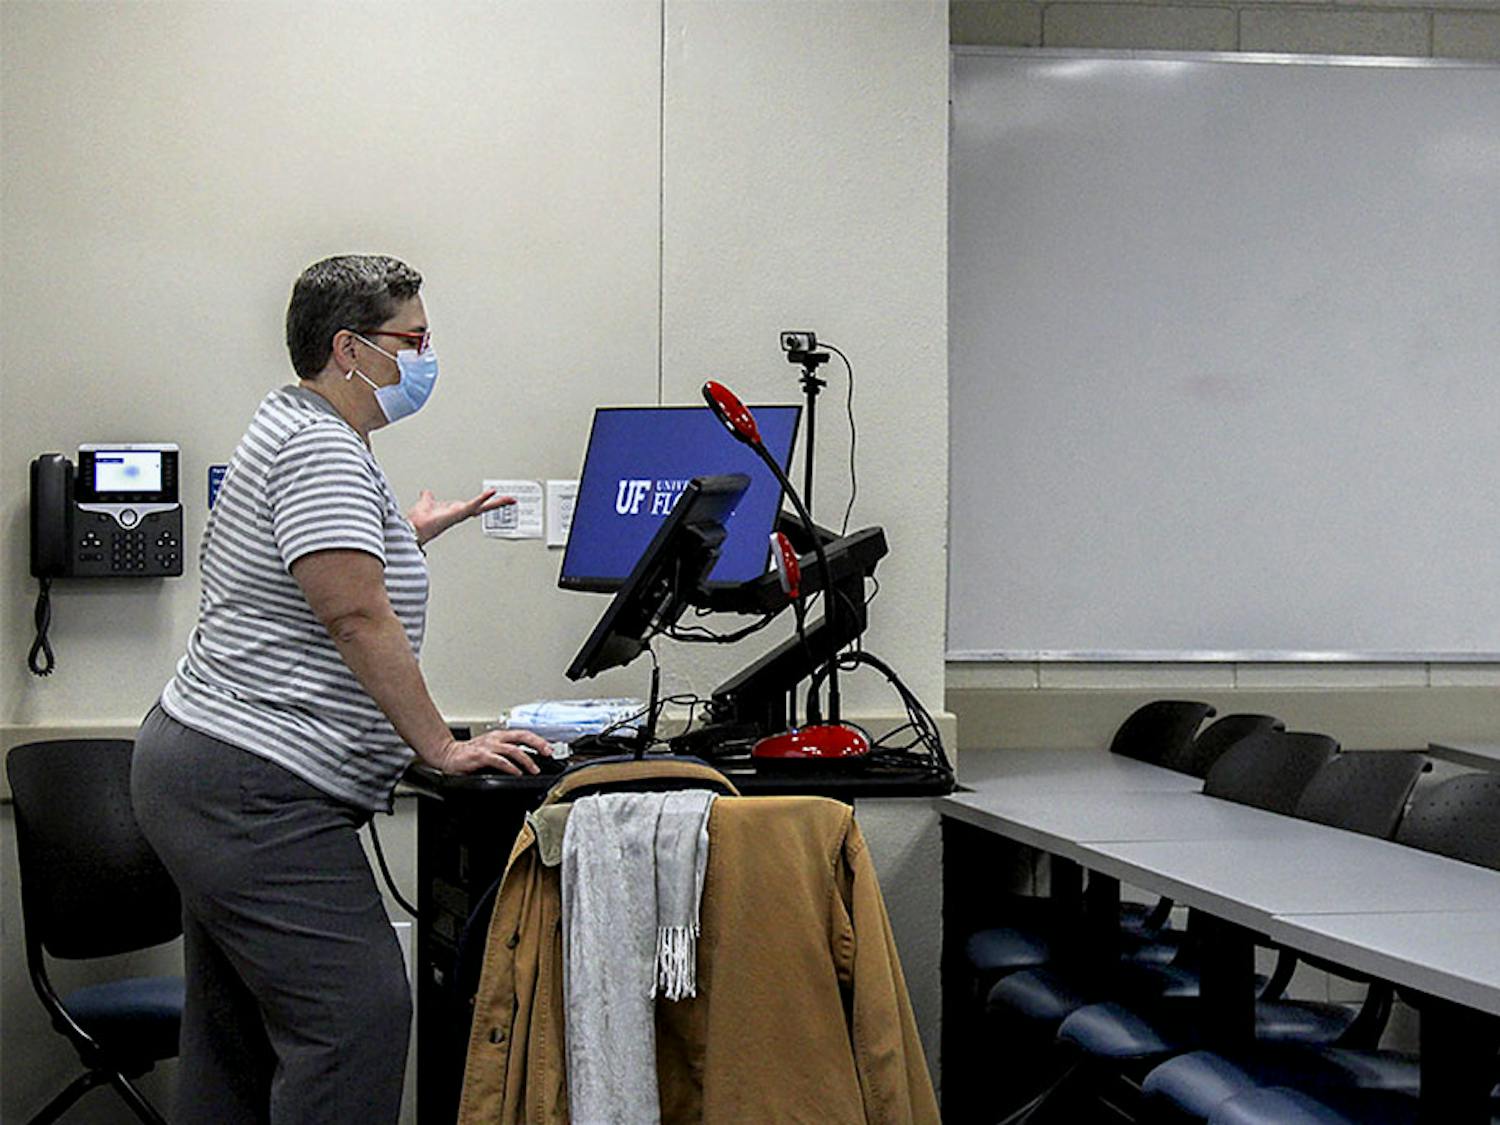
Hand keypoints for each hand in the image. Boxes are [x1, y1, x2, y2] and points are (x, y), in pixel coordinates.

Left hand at [407, 488, 513, 546]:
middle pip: (484, 507)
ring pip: (484, 506)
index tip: (496, 496)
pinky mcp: (458, 512)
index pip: (475, 504)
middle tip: (512, 500)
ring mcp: (461, 513)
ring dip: (497, 503)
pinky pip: (473, 504)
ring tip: (510, 499)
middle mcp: (460, 513)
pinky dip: (483, 498)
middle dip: (499, 504)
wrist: (413, 528)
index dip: (486, 500)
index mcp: (455, 510)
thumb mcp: (427, 502)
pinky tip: (492, 492)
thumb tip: (426, 493)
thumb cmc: (420, 520)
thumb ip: (428, 497)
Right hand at [429, 728, 553, 775]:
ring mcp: (488, 746)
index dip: (539, 740)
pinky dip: (510, 767)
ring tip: (535, 769)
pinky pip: (499, 760)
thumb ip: (507, 754)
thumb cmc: (470, 754)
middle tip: (548, 753)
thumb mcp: (492, 750)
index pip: (524, 734)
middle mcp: (496, 738)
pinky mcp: (480, 756)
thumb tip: (527, 762)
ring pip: (513, 749)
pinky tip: (517, 773)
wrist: (448, 755)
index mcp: (500, 736)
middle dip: (538, 744)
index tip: (550, 749)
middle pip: (522, 736)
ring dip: (526, 760)